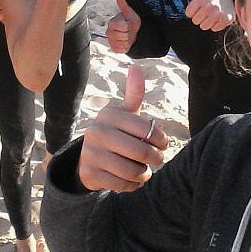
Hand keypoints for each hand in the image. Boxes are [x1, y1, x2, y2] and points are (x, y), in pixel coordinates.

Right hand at [78, 65, 167, 191]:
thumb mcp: (124, 113)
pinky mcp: (89, 174)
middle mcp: (97, 132)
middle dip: (156, 160)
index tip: (162, 145)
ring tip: (144, 170)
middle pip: (142, 153)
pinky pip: (122, 185)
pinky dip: (132, 185)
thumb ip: (134, 93)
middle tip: (157, 161)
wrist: (88, 157)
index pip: (148, 130)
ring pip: (133, 171)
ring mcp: (91, 153)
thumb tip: (136, 66)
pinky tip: (131, 179)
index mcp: (109, 114)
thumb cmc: (116, 131)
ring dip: (144, 174)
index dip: (161, 140)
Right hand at [107, 0, 140, 53]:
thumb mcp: (129, 13)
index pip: (123, 26)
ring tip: (128, 36)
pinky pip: (122, 50)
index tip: (129, 24)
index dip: (129, 26)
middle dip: (130, 33)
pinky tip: (126, 42)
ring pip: (123, 43)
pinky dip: (126, 47)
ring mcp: (111, 41)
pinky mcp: (114, 48)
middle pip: (124, 36)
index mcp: (112, 23)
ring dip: (129, 41)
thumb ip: (123, 5)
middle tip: (129, 31)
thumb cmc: (130, 22)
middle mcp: (109, 32)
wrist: (132, 32)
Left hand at [183, 0, 234, 31]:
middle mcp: (210, 5)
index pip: (188, 13)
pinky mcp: (226, 20)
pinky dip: (215, 25)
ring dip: (206, 22)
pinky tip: (218, 18)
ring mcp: (219, 13)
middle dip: (199, 17)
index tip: (197, 6)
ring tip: (211, 15)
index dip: (192, 11)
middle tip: (205, 11)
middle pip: (195, 21)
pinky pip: (214, 29)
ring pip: (204, 26)